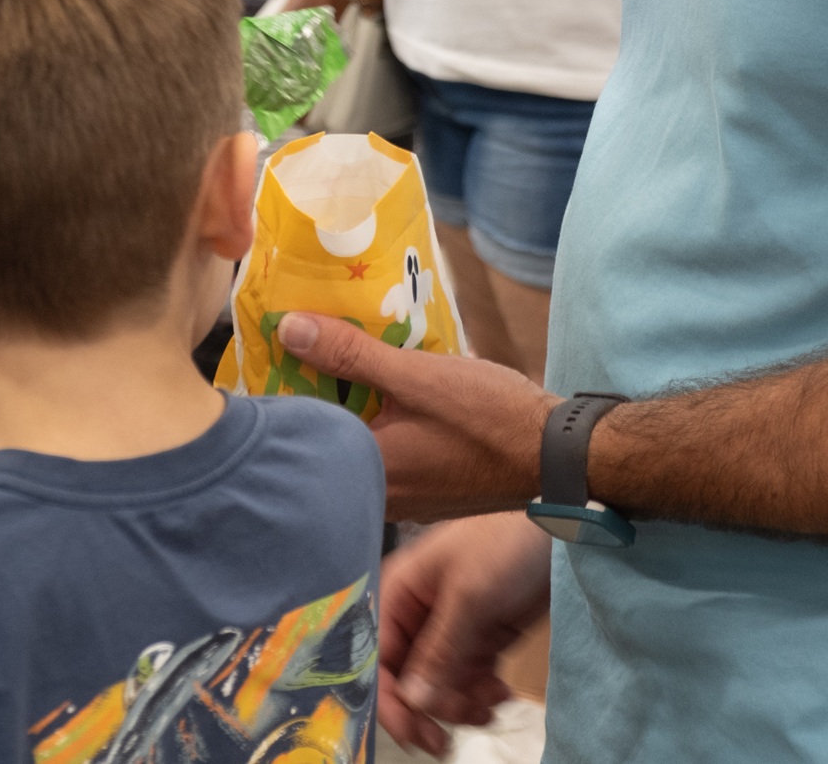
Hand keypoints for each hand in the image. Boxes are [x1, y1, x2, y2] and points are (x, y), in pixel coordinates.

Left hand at [276, 312, 553, 519]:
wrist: (559, 455)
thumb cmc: (489, 418)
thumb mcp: (414, 375)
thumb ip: (349, 353)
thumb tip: (289, 329)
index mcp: (363, 470)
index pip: (296, 434)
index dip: (278, 392)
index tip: (268, 356)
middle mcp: (376, 495)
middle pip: (323, 440)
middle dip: (313, 396)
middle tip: (302, 348)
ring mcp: (403, 497)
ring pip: (355, 445)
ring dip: (347, 408)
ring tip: (339, 360)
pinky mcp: (424, 490)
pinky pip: (383, 452)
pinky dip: (377, 422)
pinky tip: (383, 390)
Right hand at [377, 513, 552, 756]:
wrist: (565, 532)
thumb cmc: (503, 549)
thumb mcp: (468, 597)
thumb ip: (439, 651)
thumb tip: (411, 701)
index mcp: (399, 593)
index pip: (375, 655)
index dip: (387, 697)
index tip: (413, 733)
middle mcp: (418, 615)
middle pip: (407, 677)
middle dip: (430, 706)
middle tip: (449, 739)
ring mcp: (452, 629)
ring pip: (440, 684)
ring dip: (460, 703)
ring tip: (490, 702)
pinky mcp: (482, 639)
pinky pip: (469, 679)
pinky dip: (481, 693)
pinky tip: (501, 692)